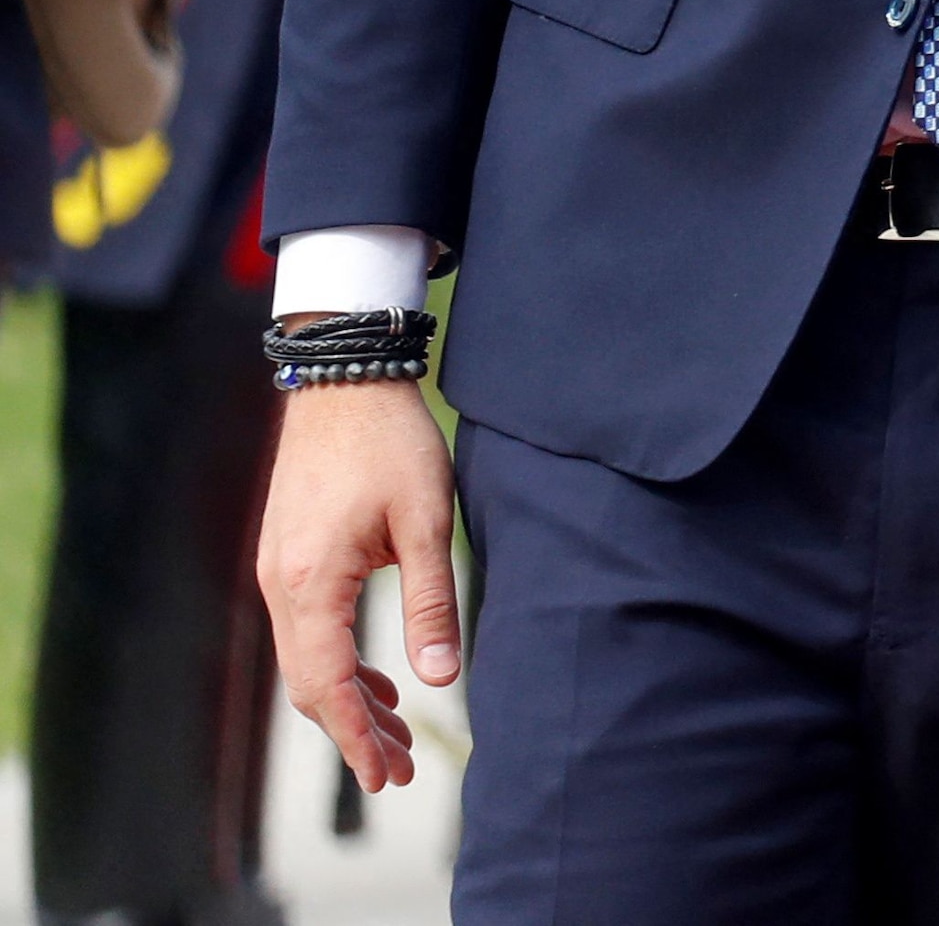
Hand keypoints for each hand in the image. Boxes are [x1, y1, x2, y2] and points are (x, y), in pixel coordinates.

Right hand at [255, 376, 459, 793]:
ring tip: (397, 736)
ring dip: (349, 700)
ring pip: (307, 660)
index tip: (386, 776)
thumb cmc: (390, 444)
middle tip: (400, 772)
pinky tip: (380, 680)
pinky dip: (340, 664)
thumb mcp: (426, 522)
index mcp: (309, 583)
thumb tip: (441, 679)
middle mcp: (279, 586)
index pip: (326, 684)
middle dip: (354, 731)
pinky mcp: (288, 559)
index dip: (356, 736)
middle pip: (310, 684)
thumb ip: (432, 603)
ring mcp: (277, 573)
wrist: (342, 381)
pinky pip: (308, 631)